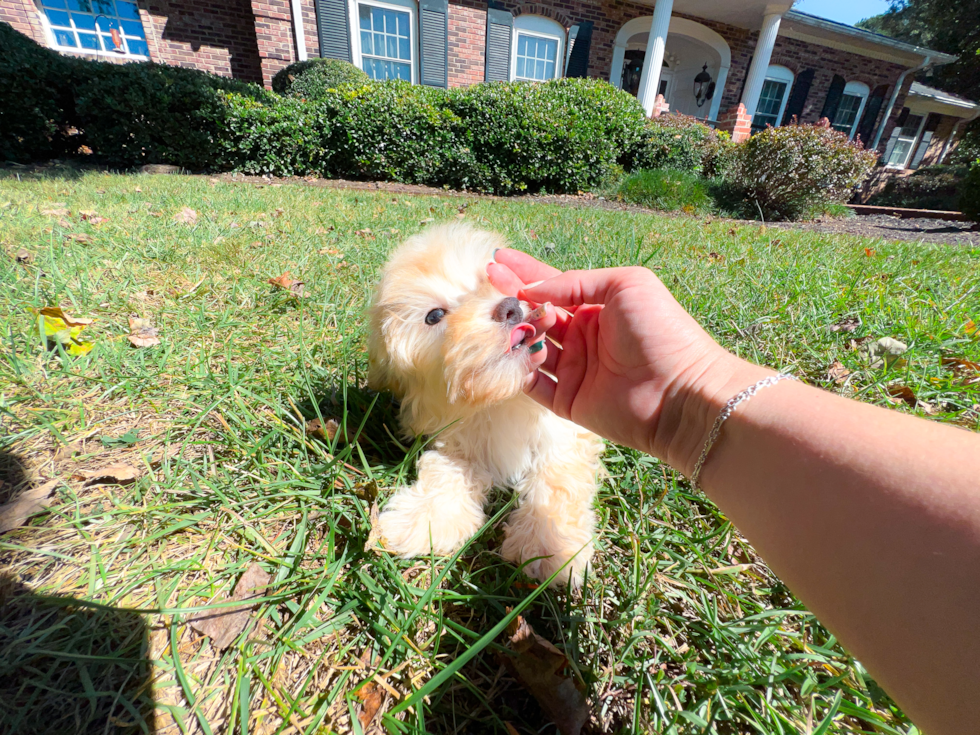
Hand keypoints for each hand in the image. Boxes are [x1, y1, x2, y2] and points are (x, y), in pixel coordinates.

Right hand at [489, 250, 767, 472]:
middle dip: (511, 300)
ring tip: (489, 316)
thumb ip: (574, 282)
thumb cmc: (662, 331)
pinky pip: (533, 384)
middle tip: (483, 285)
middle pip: (537, 315)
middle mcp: (585, 337)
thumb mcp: (623, 286)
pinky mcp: (569, 401)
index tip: (497, 259)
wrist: (681, 394)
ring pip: (531, 347)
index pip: (554, 285)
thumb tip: (531, 289)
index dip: (525, 272)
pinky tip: (503, 350)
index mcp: (599, 307)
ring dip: (512, 332)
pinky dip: (517, 368)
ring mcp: (576, 370)